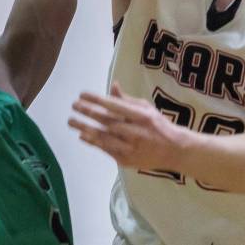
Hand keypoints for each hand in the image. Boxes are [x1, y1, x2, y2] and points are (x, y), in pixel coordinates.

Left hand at [68, 82, 183, 169]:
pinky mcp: (126, 159)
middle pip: (106, 121)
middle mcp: (135, 131)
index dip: (97, 100)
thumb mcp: (147, 108)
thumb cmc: (158, 125)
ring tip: (72, 121)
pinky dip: (93, 142)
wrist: (173, 151)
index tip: (82, 94)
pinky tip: (83, 136)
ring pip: (103, 137)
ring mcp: (130, 147)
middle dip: (88, 112)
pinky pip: (106, 149)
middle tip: (74, 106)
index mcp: (141, 116)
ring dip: (85, 128)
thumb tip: (113, 85)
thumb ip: (127, 100)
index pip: (115, 106)